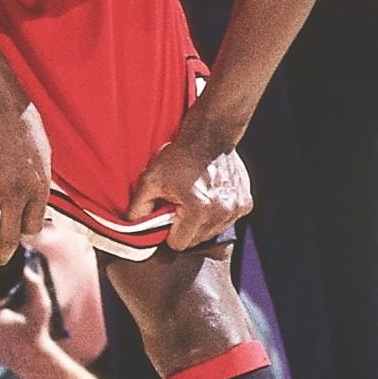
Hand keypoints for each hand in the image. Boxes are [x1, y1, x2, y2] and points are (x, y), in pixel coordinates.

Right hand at [0, 99, 50, 265]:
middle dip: (1, 256)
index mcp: (37, 191)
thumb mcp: (44, 160)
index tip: (16, 230)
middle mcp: (15, 196)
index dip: (24, 233)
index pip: (31, 229)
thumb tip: (41, 210)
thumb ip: (39, 187)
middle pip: (8, 239)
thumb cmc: (25, 130)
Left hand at [127, 141, 251, 250]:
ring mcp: (236, 209)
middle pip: (196, 241)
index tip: (167, 216)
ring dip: (201, 222)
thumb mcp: (149, 179)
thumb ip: (137, 208)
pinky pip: (226, 222)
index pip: (178, 244)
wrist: (210, 134)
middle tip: (179, 205)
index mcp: (197, 209)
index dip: (168, 233)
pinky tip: (209, 195)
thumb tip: (132, 231)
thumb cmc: (178, 155)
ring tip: (193, 198)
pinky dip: (216, 214)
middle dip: (185, 228)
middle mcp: (221, 213)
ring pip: (212, 233)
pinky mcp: (245, 204)